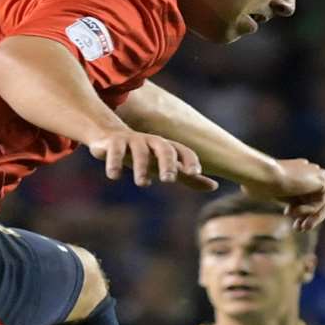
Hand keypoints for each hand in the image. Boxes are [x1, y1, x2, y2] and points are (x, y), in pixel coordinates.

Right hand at [88, 128, 217, 189]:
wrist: (110, 138)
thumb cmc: (144, 155)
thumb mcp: (166, 166)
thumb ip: (187, 176)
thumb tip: (214, 186)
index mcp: (166, 147)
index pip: (182, 151)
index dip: (189, 160)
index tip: (194, 172)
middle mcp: (151, 142)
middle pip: (164, 149)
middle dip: (167, 163)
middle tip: (169, 180)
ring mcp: (132, 141)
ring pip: (140, 152)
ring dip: (142, 167)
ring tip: (143, 183)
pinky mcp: (113, 143)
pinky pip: (116, 151)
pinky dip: (115, 163)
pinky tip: (115, 176)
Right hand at [244, 157, 324, 230]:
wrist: (263, 175)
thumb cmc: (257, 183)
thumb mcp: (268, 192)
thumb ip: (281, 196)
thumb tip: (257, 195)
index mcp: (298, 171)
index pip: (306, 193)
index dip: (300, 210)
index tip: (289, 219)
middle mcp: (310, 171)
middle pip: (317, 198)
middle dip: (309, 217)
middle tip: (299, 230)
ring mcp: (317, 174)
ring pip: (322, 202)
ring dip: (311, 218)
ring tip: (297, 227)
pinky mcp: (322, 181)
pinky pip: (321, 202)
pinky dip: (309, 211)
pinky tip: (294, 211)